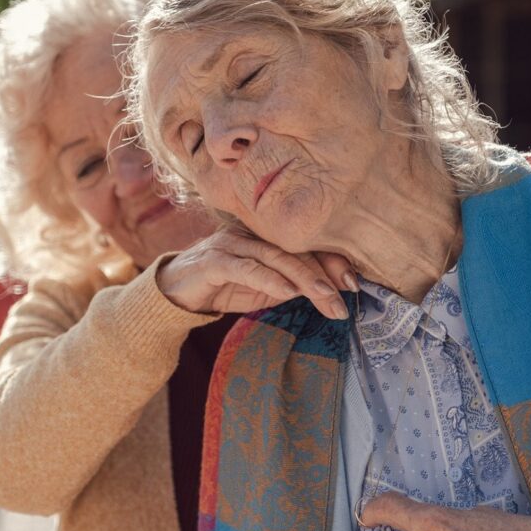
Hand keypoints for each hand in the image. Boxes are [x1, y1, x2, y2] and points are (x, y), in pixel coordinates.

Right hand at [155, 225, 356, 318]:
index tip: (354, 284)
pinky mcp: (214, 260)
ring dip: (304, 279)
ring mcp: (232, 244)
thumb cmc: (224, 287)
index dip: (332, 261)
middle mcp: (251, 233)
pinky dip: (269, 280)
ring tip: (326, 297)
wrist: (176, 293)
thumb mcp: (265, 289)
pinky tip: (288, 292)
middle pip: (296, 250)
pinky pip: (247, 268)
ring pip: (276, 257)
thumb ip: (292, 285)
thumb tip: (331, 290)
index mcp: (266, 236)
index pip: (305, 245)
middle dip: (324, 274)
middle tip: (346, 296)